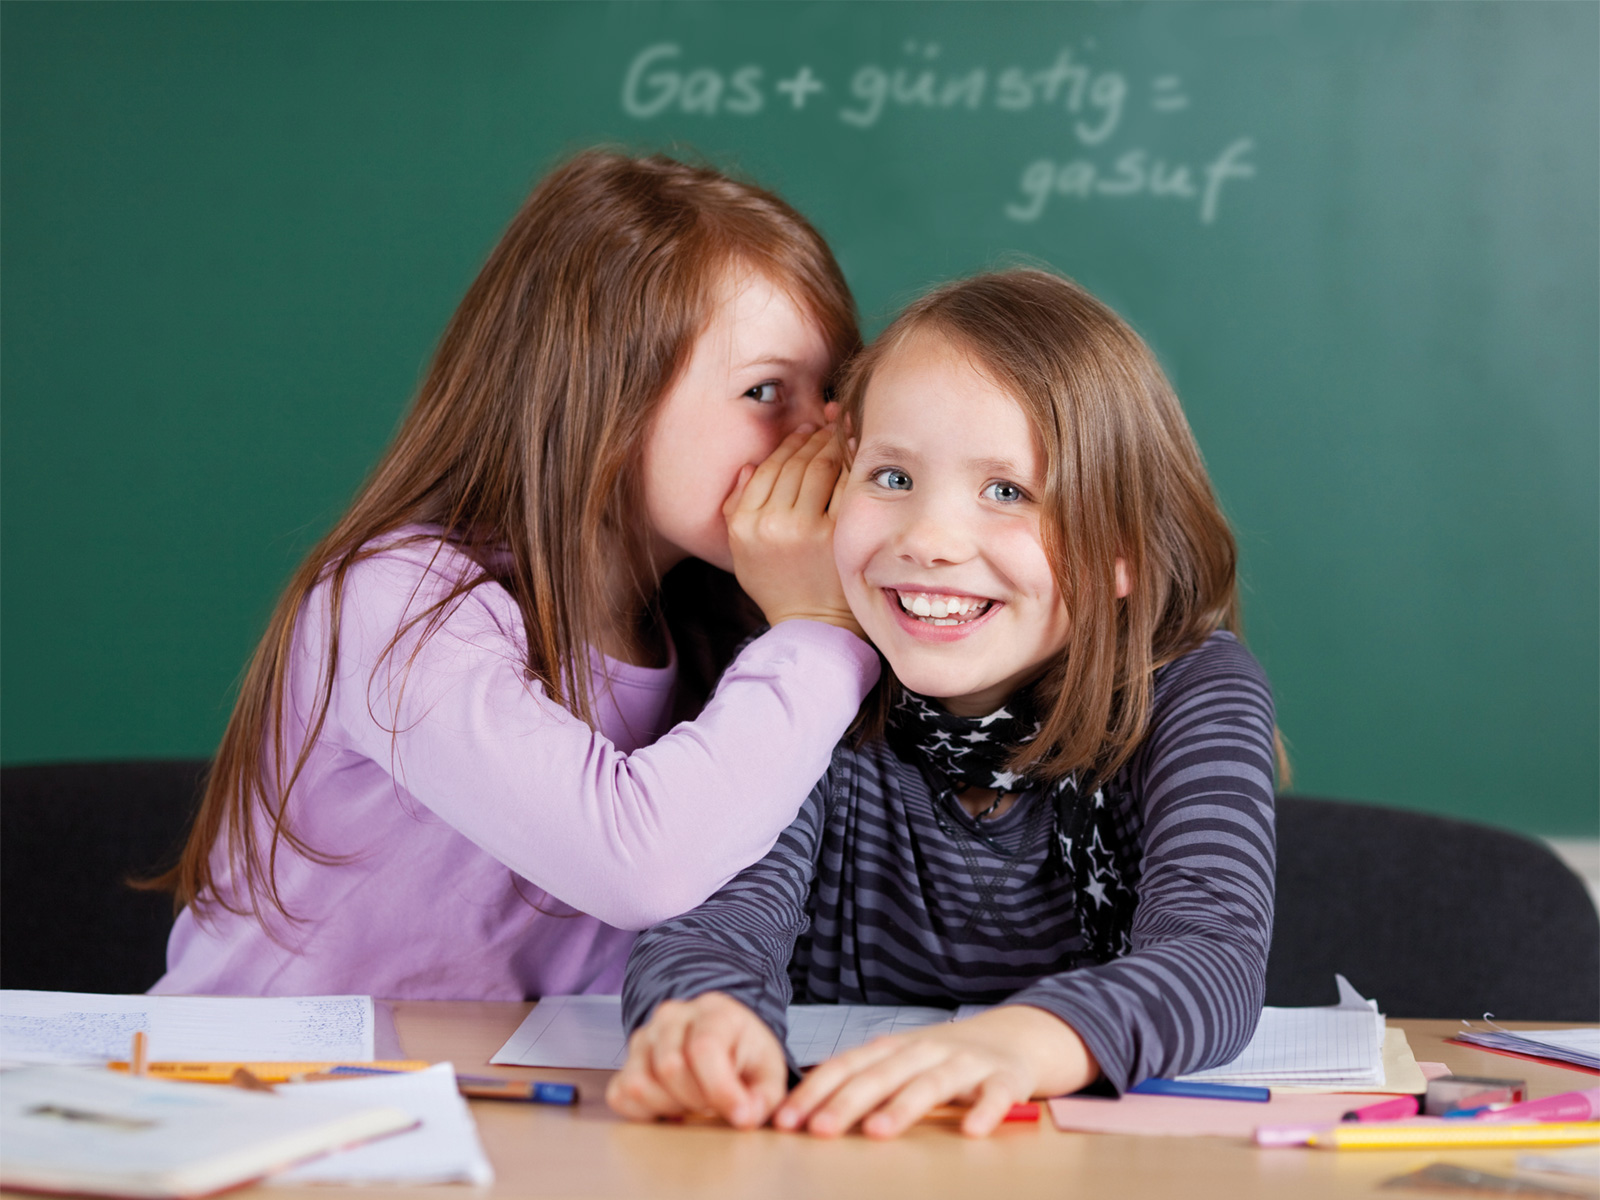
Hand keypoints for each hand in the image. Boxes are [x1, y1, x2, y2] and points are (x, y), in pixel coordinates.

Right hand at [605, 993, 787, 1128]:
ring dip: (669, 1107)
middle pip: (670, 1067)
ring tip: (693, 1103)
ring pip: (639, 1083)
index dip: (721, 1089)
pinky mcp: (626, 1062)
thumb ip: (766, 1096)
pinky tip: (671, 1107)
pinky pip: (621, 1095)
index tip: (741, 1116)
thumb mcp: (768, 1071)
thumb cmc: (745, 1056)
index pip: (703, 1048)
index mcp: (713, 1011)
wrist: (722, 1042)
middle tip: (715, 1105)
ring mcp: (644, 1037)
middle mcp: (672, 1016)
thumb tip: (746, 1116)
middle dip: (697, 1100)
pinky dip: (644, 1112)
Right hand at [723, 426, 862, 638]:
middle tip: (826, 424)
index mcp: (745, 524)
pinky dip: (851, 463)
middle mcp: (772, 524)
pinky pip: (843, 486)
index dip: (788, 443)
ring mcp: (805, 530)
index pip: (768, 468)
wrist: (810, 622)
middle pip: (795, 463)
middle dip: (813, 436)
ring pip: (819, 468)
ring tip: (839, 431)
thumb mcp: (742, 549)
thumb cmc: (777, 583)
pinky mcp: (836, 536)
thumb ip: (737, 506)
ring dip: (831, 442)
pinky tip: (856, 451)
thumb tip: (751, 465)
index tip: (803, 430)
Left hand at [773, 1006, 1097, 1139]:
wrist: (1018, 1035)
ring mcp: (968, 1063)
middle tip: (818, 1129)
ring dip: (903, 1107)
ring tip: (877, 1131)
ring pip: (931, 1084)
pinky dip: (985, 1111)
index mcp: (896, 1047)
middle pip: (882, 1074)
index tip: (785, 1118)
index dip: (815, 1090)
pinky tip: (972, 1131)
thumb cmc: (948, 1059)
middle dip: (847, 1102)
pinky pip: (996, 1096)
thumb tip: (802, 1105)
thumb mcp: (903, 1061)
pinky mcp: (1007, 1079)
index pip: (847, 1065)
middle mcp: (927, 1050)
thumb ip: (864, 1079)